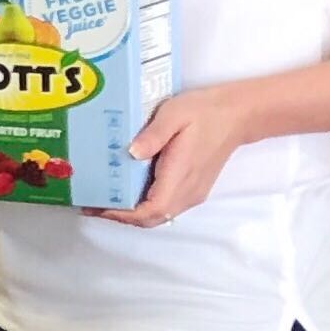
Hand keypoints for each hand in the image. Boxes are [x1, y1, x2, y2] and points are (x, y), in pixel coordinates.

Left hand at [98, 83, 262, 226]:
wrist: (237, 115)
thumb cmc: (204, 112)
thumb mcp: (175, 114)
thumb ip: (153, 134)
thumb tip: (132, 153)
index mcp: (181, 175)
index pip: (151, 210)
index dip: (123, 214)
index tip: (97, 206)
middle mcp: (188, 191)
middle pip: (151, 218)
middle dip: (120, 216)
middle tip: (92, 203)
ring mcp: (192, 193)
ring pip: (158, 215)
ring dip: (131, 213)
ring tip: (103, 198)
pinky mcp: (193, 189)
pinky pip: (165, 206)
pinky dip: (143, 205)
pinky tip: (126, 191)